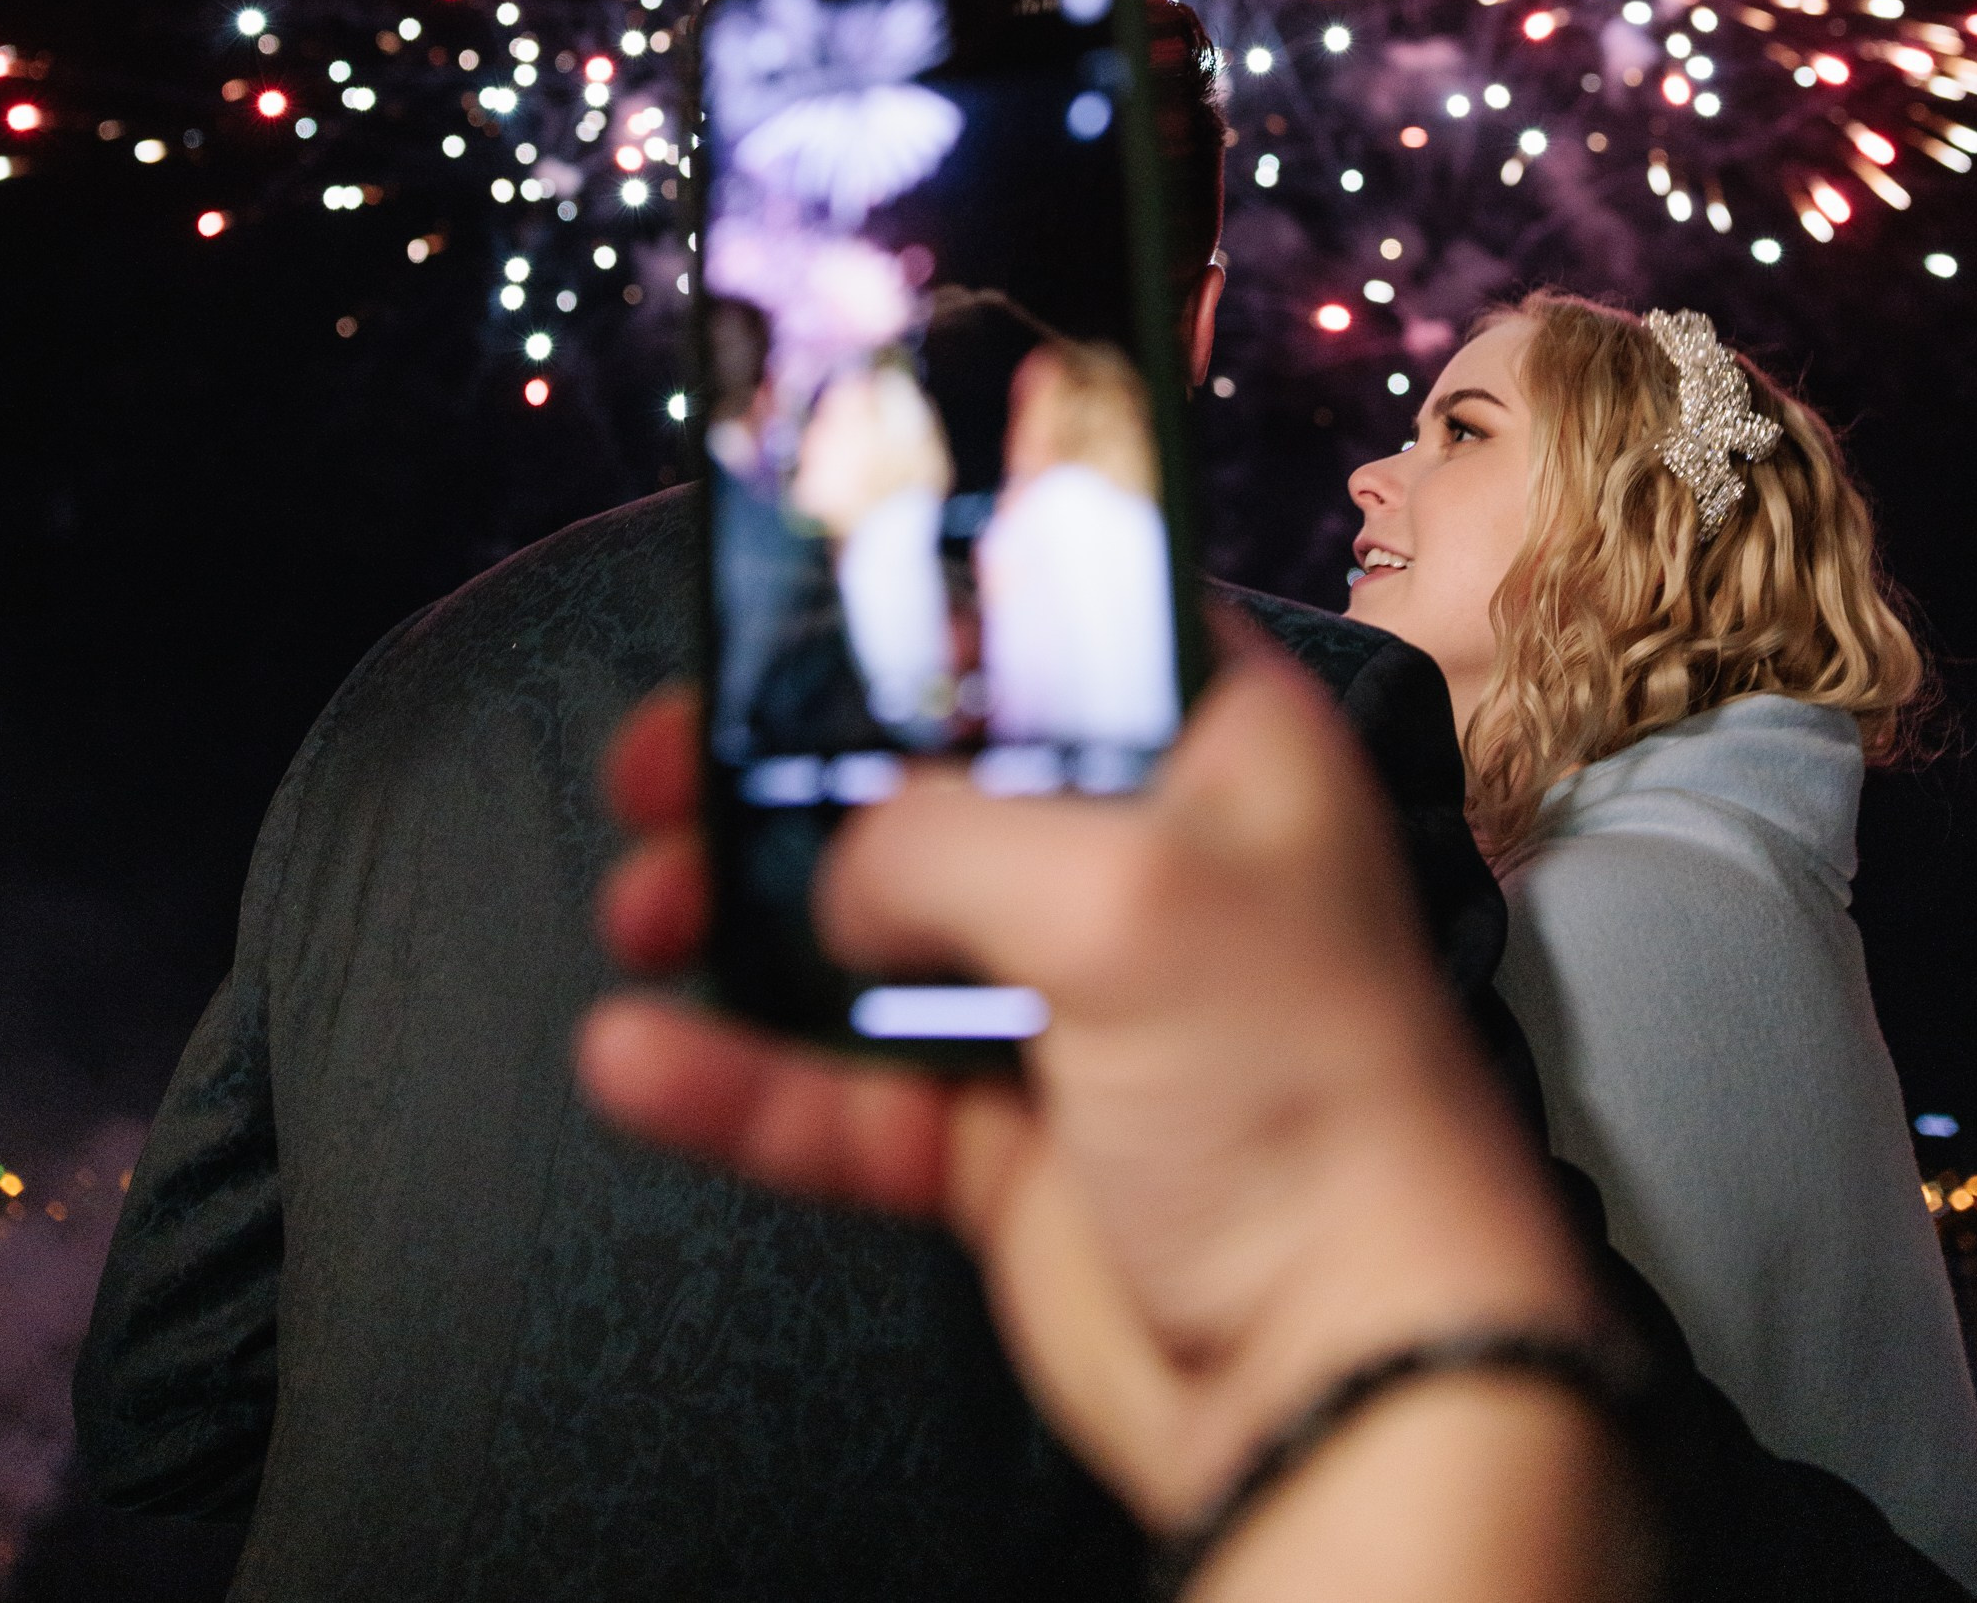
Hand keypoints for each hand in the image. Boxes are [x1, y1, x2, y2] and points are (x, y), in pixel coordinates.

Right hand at [579, 648, 1604, 1534]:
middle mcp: (1140, 857)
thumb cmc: (1302, 1093)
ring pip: (867, 932)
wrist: (1340, 1371)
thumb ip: (946, 839)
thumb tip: (835, 871)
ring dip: (742, 913)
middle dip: (785, 766)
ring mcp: (1068, 1004)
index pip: (1059, 619)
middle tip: (665, 764)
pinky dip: (744, 1075)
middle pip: (929, 775)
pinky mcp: (1009, 1140)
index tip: (790, 604)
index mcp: (1214, 748)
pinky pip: (847, 1089)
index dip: (928, 604)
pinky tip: (639, 1056)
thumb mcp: (1126, 896)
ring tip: (636, 904)